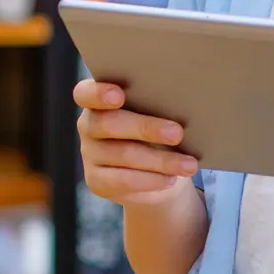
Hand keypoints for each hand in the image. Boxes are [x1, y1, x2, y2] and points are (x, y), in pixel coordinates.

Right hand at [74, 78, 198, 206]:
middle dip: (145, 128)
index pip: (85, 93)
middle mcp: (88, 125)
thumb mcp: (159, 114)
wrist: (157, 171)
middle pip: (108, 123)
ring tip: (188, 164)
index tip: (119, 95)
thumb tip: (181, 105)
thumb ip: (158, 106)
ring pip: (123, 154)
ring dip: (160, 160)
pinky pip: (123, 180)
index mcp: (98, 99)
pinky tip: (171, 178)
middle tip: (177, 133)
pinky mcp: (96, 180)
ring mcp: (90, 154)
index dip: (98, 93)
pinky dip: (151, 180)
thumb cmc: (159, 130)